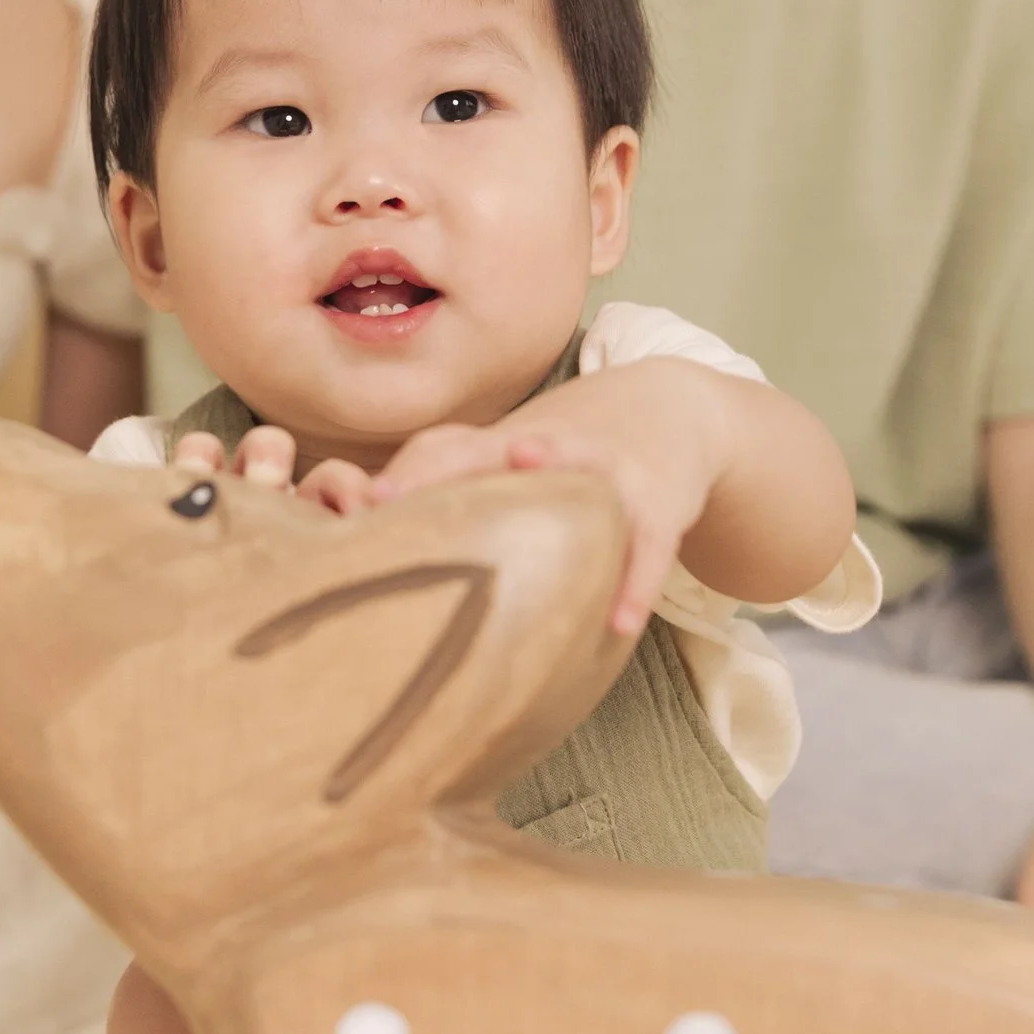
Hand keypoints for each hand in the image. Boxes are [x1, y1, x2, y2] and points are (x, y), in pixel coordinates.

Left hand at [369, 365, 727, 636]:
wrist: (671, 409)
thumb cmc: (565, 449)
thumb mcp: (508, 454)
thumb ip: (445, 484)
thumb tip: (363, 528)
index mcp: (504, 444)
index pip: (446, 451)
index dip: (408, 474)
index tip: (364, 504)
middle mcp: (552, 448)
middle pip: (501, 452)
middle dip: (458, 472)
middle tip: (409, 503)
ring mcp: (610, 473)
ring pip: (584, 481)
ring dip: (559, 489)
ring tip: (533, 536)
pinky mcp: (660, 504)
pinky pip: (649, 548)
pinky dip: (637, 583)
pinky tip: (618, 624)